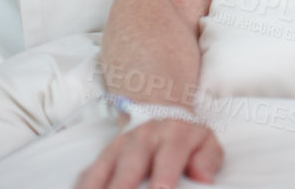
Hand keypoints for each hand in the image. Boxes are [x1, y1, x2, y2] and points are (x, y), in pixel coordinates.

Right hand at [76, 118, 222, 188]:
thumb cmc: (185, 138)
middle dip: (123, 188)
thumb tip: (204, 180)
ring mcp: (118, 148)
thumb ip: (207, 160)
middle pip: (130, 167)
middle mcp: (142, 139)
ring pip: (102, 172)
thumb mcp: (206, 142)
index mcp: (174, 134)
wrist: (160, 112)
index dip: (164, 177)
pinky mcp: (101, 159)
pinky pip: (87, 177)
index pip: (169, 156)